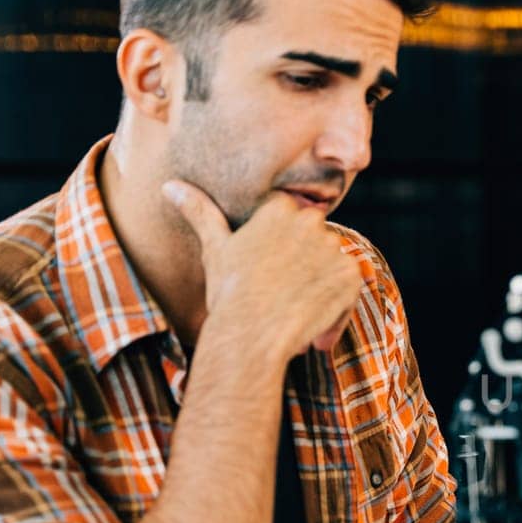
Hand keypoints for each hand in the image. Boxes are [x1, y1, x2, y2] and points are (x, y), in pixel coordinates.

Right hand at [163, 180, 363, 356]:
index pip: (290, 223)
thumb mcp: (214, 249)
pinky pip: (348, 292)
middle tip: (278, 298)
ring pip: (330, 268)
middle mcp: (310, 221)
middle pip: (313, 244)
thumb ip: (200, 212)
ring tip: (290, 318)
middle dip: (302, 269)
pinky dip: (335, 314)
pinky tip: (311, 335)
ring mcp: (332, 247)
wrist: (249, 336)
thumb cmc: (228, 294)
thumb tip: (170, 186)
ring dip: (318, 292)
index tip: (268, 274)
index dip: (280, 252)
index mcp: (278, 208)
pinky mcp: (350, 274)